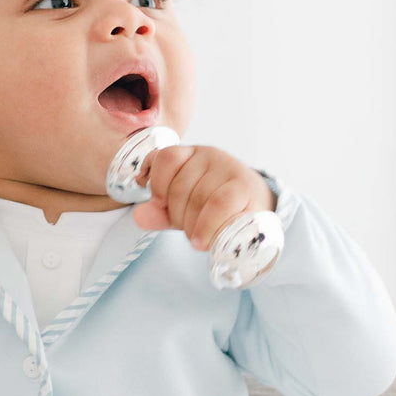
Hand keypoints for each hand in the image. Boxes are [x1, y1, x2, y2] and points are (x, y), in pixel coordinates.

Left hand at [129, 145, 274, 249]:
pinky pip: (218, 203)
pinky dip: (207, 225)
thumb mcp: (183, 210)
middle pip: (179, 186)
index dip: (158, 184)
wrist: (257, 213)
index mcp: (190, 155)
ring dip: (193, 225)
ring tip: (198, 237)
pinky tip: (202, 240)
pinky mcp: (244, 187)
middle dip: (178, 215)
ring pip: (198, 197)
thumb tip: (139, 216)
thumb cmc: (215, 210)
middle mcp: (209, 156)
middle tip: (188, 229)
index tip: (161, 204)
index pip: (166, 158)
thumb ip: (160, 213)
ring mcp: (228, 169)